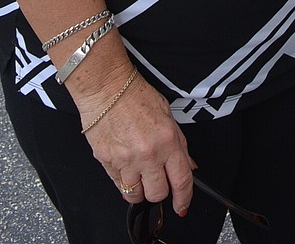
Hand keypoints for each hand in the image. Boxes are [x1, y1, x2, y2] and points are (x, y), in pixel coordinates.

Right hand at [82, 74, 193, 214]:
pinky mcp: (107, 162)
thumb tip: (188, 165)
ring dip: (140, 188)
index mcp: (167, 140)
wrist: (106, 88)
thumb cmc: (136, 95)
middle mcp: (148, 153)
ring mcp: (126, 160)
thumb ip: (179, 144)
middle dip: (160, 191)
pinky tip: (125, 166)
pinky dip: (124, 181)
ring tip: (139, 172)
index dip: (183, 198)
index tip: (182, 205)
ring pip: (136, 195)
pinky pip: (118, 185)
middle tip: (157, 180)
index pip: (181, 180)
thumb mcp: (167, 115)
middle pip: (158, 194)